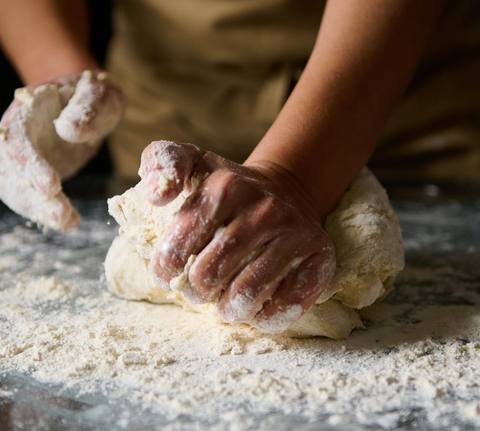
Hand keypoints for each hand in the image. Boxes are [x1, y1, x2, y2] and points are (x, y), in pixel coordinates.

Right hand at [0, 70, 123, 230]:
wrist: (84, 102)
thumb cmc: (92, 96)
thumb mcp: (98, 95)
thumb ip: (86, 109)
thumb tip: (68, 130)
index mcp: (26, 112)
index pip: (18, 140)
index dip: (31, 165)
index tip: (52, 186)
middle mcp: (14, 136)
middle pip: (12, 172)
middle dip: (35, 198)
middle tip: (63, 215)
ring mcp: (19, 158)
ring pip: (14, 190)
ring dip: (38, 210)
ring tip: (69, 222)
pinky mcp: (29, 176)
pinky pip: (26, 198)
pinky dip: (43, 213)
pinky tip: (69, 221)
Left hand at [140, 141, 335, 332]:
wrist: (286, 191)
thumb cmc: (228, 190)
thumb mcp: (193, 162)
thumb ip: (162, 161)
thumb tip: (158, 196)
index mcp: (226, 186)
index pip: (177, 248)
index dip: (166, 269)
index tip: (170, 272)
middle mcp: (264, 208)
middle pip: (208, 276)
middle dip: (195, 291)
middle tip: (199, 288)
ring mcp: (295, 233)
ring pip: (244, 297)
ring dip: (227, 309)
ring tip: (225, 300)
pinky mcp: (320, 255)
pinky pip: (285, 307)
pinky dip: (264, 317)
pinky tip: (257, 305)